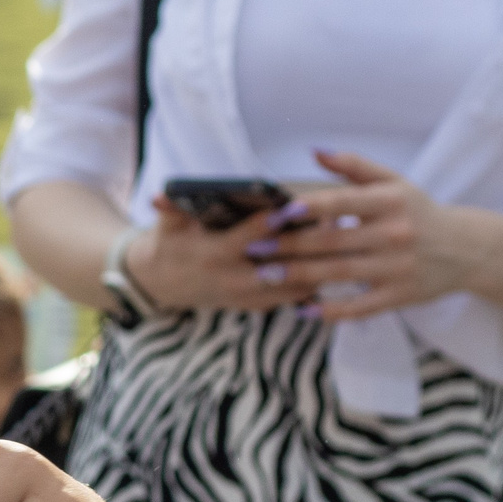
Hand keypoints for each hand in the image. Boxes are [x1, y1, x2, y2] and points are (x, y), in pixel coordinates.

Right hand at [127, 193, 317, 312]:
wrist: (165, 285)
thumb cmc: (172, 244)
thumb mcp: (167, 225)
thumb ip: (169, 208)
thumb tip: (160, 195)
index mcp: (213, 255)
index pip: (248, 238)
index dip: (272, 223)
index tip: (295, 206)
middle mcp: (233, 279)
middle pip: (281, 263)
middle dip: (308, 245)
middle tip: (335, 221)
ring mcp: (247, 296)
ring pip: (294, 284)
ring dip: (319, 264)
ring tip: (342, 239)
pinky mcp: (257, 306)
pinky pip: (294, 296)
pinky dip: (316, 280)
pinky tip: (334, 261)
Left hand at [267, 150, 471, 320]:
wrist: (466, 248)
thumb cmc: (418, 211)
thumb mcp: (394, 182)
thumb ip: (354, 166)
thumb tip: (315, 151)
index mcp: (391, 201)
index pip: (344, 202)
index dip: (308, 209)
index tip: (276, 214)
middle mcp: (395, 233)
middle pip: (333, 242)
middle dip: (289, 246)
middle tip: (255, 249)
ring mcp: (397, 268)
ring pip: (339, 273)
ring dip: (298, 276)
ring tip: (264, 275)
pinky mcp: (399, 296)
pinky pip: (359, 307)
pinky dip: (330, 310)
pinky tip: (302, 309)